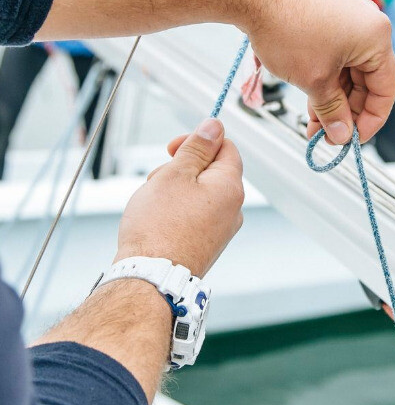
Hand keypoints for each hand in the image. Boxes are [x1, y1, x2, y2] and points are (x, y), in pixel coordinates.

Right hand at [116, 118, 243, 275]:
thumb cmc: (159, 227)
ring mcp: (222, 229)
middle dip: (182, 169)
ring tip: (154, 205)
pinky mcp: (208, 243)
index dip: (199, 141)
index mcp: (231, 187)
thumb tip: (214, 126)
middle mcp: (233, 209)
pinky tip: (157, 222)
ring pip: (199, 194)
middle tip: (158, 180)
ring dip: (175, 190)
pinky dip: (176, 211)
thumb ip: (197, 148)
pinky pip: (195, 215)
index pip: (226, 148)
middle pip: (210, 171)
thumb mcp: (175, 174)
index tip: (173, 148)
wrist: (151, 277)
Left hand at [245, 0, 394, 145]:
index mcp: (377, 38)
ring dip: (333, 100)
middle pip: (367, 82)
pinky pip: (336, 57)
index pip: (386, 89)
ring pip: (348, 72)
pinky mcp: (329, 18)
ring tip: (314, 124)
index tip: (354, 139)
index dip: (371, 120)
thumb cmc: (286, 26)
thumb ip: (333, 112)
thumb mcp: (314, 81)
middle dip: (346, 112)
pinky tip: (311, 101)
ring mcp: (349, 19)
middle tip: (329, 135)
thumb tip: (341, 134)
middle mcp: (368, 25)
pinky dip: (325, 80)